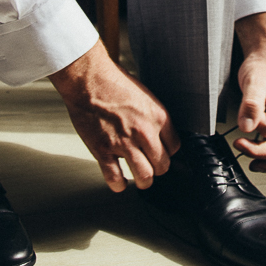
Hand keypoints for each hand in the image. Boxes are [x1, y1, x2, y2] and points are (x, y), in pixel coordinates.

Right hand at [49, 41, 179, 191]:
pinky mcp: (103, 150)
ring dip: (143, 180)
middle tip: (151, 166)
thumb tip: (159, 133)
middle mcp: (144, 132)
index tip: (163, 154)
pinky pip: (115, 178)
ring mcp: (124, 143)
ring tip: (140, 178)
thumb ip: (154, 117)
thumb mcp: (145, 96)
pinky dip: (119, 184)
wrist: (89, 80)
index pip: (175, 147)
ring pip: (144, 176)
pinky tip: (120, 182)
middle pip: (162, 165)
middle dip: (158, 168)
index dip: (169, 152)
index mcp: (158, 117)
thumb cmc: (114, 83)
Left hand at [232, 12, 265, 172]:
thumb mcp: (254, 80)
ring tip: (250, 164)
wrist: (265, 59)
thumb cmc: (263, 66)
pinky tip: (254, 158)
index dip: (255, 128)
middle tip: (238, 145)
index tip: (241, 125)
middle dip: (259, 152)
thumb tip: (247, 128)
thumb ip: (251, 104)